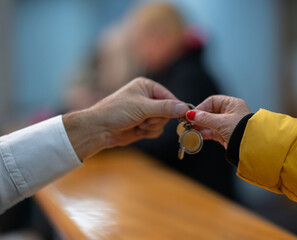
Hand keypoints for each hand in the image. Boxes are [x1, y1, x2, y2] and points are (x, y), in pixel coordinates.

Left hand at [63, 77, 187, 159]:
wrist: (98, 130)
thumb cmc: (116, 112)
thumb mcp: (142, 107)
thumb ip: (165, 108)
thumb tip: (185, 108)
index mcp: (147, 86)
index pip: (169, 97)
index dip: (174, 108)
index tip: (182, 116)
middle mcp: (148, 98)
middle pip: (168, 111)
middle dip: (157, 119)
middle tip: (145, 120)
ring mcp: (146, 112)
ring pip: (163, 122)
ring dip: (152, 127)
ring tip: (138, 125)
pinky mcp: (143, 125)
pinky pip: (156, 130)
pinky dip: (148, 132)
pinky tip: (137, 130)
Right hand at [186, 95, 250, 148]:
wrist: (253, 148)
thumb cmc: (242, 130)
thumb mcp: (221, 122)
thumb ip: (205, 118)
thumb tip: (191, 114)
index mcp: (232, 104)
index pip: (212, 101)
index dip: (201, 107)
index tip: (192, 114)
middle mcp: (230, 113)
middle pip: (210, 112)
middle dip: (199, 118)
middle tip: (188, 123)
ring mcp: (227, 124)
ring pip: (209, 123)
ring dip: (200, 127)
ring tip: (190, 130)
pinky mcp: (225, 135)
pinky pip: (211, 132)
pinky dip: (204, 134)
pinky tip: (196, 135)